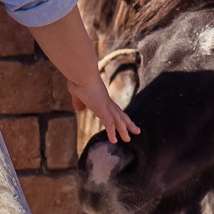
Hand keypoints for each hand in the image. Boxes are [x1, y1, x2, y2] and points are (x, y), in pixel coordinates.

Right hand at [31, 9, 141, 147]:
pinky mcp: (102, 108)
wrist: (81, 72)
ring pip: (118, 121)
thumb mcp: (77, 93)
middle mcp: (106, 101)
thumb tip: (78, 109)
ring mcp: (105, 105)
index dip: (119, 116)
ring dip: (124, 131)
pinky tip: (114, 141)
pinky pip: (109, 124)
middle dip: (129, 124)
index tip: (125, 122)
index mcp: (102, 97)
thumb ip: (78, 101)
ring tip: (128, 140)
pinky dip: (112, 133)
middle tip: (137, 131)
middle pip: (121, 115)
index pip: (113, 109)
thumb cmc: (78, 78)